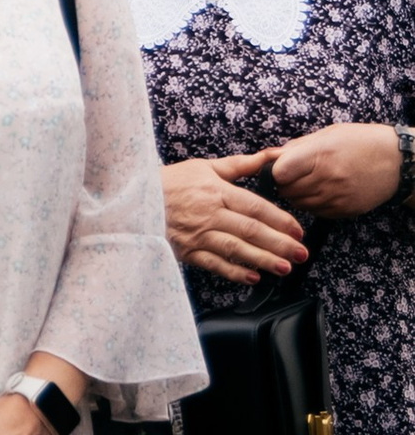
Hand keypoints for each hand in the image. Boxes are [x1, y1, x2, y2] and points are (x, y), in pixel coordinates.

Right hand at [160, 150, 309, 283]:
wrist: (134, 200)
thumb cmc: (169, 182)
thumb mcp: (204, 167)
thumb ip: (240, 166)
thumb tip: (271, 156)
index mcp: (216, 191)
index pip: (256, 207)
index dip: (280, 220)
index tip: (298, 231)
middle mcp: (209, 214)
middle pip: (251, 230)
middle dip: (279, 244)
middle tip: (301, 254)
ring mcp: (197, 234)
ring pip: (236, 249)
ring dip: (263, 260)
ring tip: (285, 267)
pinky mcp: (186, 251)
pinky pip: (214, 264)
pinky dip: (234, 272)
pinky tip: (252, 277)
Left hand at [267, 122, 403, 218]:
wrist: (397, 161)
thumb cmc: (360, 141)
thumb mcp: (328, 134)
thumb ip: (297, 147)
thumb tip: (269, 157)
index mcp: (320, 154)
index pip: (279, 173)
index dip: (275, 171)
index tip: (279, 168)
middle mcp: (327, 178)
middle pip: (286, 191)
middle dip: (284, 184)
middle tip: (292, 175)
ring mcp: (336, 197)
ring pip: (299, 204)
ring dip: (297, 195)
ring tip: (309, 182)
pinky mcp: (344, 210)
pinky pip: (315, 212)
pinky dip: (312, 204)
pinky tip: (322, 191)